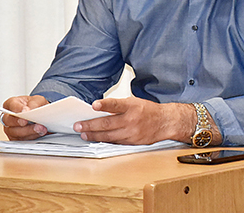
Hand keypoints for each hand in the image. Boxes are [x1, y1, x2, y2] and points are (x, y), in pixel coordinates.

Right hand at [2, 95, 49, 139]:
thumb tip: (30, 109)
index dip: (17, 109)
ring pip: (15, 132)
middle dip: (19, 122)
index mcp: (11, 104)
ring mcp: (11, 129)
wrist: (40, 115)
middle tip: (29, 121)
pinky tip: (39, 133)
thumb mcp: (38, 100)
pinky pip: (21, 140)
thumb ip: (34, 103)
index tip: (26, 111)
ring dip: (28, 131)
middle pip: (9, 121)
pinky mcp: (16, 138)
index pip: (11, 105)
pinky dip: (31, 137)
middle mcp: (8, 118)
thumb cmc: (35, 106)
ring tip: (40, 128)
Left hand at [73, 97, 195, 144]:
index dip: (105, 105)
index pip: (116, 104)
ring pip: (109, 135)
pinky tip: (96, 139)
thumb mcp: (135, 102)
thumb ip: (119, 106)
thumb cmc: (148, 110)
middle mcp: (132, 119)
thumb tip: (101, 110)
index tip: (94, 105)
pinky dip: (105, 140)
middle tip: (78, 125)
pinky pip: (115, 141)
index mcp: (133, 106)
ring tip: (84, 134)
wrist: (165, 122)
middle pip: (108, 123)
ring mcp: (132, 132)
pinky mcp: (132, 141)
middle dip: (90, 125)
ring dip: (94, 135)